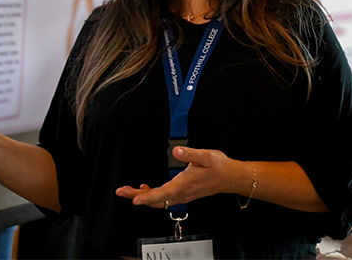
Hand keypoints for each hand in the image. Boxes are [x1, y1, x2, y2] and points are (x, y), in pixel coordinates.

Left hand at [115, 146, 242, 208]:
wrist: (229, 177)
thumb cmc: (218, 167)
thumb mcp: (206, 156)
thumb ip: (190, 153)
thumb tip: (176, 151)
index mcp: (184, 184)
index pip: (162, 194)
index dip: (147, 197)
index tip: (134, 199)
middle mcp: (181, 193)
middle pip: (156, 200)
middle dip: (137, 196)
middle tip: (122, 191)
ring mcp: (182, 195)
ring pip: (158, 201)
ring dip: (143, 196)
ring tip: (129, 191)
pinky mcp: (182, 194)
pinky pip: (164, 199)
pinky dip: (152, 196)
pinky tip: (146, 188)